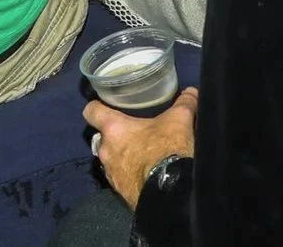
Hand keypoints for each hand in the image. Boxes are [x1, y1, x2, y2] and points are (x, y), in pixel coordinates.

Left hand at [86, 87, 196, 208]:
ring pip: (110, 159)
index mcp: (114, 129)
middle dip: (115, 135)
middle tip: (133, 131)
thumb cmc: (166, 148)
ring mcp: (110, 174)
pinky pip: (119, 177)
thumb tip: (191, 91)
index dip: (97, 106)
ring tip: (141, 154)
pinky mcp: (119, 192)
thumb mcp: (179, 119)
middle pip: (102, 137)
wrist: (169, 190)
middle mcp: (105, 151)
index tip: (105, 105)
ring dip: (121, 156)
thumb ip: (184, 102)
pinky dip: (128, 174)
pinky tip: (144, 173)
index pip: (91, 112)